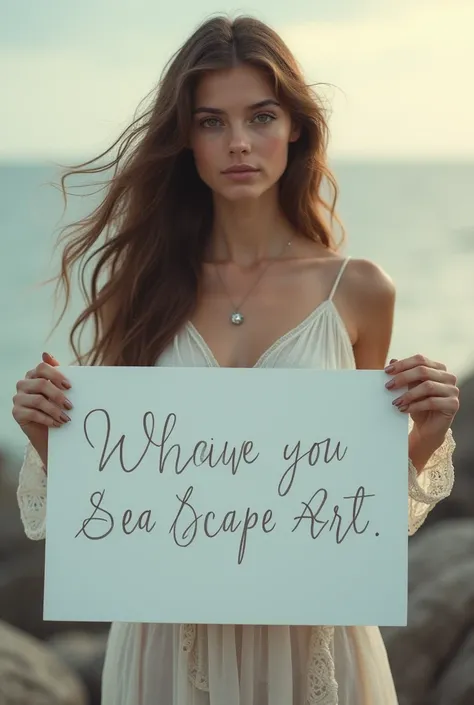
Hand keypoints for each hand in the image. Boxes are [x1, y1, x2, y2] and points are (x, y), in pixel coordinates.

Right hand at [12, 353, 72, 467]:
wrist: (48, 431)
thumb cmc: (56, 406)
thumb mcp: (59, 389)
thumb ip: (56, 373)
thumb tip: (46, 354)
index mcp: (33, 375)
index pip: (42, 367)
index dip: (56, 375)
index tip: (69, 386)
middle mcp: (23, 384)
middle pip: (41, 383)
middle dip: (58, 395)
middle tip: (71, 406)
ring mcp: (18, 398)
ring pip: (38, 400)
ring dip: (55, 410)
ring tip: (66, 418)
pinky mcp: (16, 412)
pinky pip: (33, 414)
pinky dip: (48, 419)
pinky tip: (57, 424)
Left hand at [384, 354, 458, 443]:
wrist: (427, 428)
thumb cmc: (418, 406)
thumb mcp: (409, 389)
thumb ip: (404, 375)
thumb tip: (392, 360)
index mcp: (438, 368)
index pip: (420, 360)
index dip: (402, 364)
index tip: (387, 371)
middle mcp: (448, 377)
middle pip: (423, 371)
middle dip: (403, 378)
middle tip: (388, 386)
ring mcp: (453, 390)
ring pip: (428, 386)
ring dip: (408, 394)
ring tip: (396, 402)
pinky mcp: (453, 404)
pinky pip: (432, 402)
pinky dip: (415, 406)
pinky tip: (404, 409)